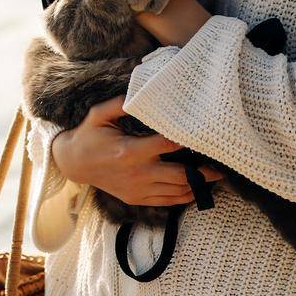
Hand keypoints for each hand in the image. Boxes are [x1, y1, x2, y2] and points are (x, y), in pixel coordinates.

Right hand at [47, 94, 225, 205]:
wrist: (73, 164)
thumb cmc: (88, 136)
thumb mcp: (98, 115)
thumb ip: (119, 104)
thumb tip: (140, 93)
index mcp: (130, 151)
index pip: (167, 145)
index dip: (187, 140)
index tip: (204, 135)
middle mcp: (137, 173)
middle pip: (180, 175)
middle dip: (204, 172)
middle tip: (222, 166)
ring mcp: (138, 189)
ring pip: (176, 191)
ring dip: (197, 185)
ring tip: (214, 177)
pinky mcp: (137, 198)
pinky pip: (167, 201)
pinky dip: (183, 196)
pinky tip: (195, 188)